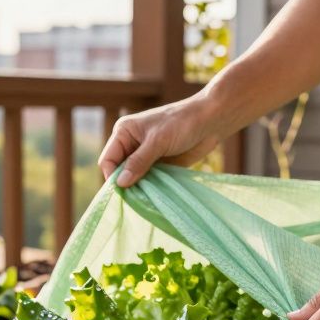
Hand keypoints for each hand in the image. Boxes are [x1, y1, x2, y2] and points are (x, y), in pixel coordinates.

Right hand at [98, 94, 227, 186]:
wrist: (211, 121)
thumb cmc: (182, 123)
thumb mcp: (158, 141)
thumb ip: (139, 162)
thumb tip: (120, 183)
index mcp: (124, 132)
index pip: (108, 160)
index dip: (112, 176)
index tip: (123, 192)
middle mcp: (131, 145)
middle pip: (119, 171)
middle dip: (126, 184)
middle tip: (136, 198)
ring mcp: (145, 156)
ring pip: (134, 178)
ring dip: (139, 188)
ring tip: (147, 198)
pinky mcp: (159, 165)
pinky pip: (149, 181)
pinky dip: (151, 188)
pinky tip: (155, 196)